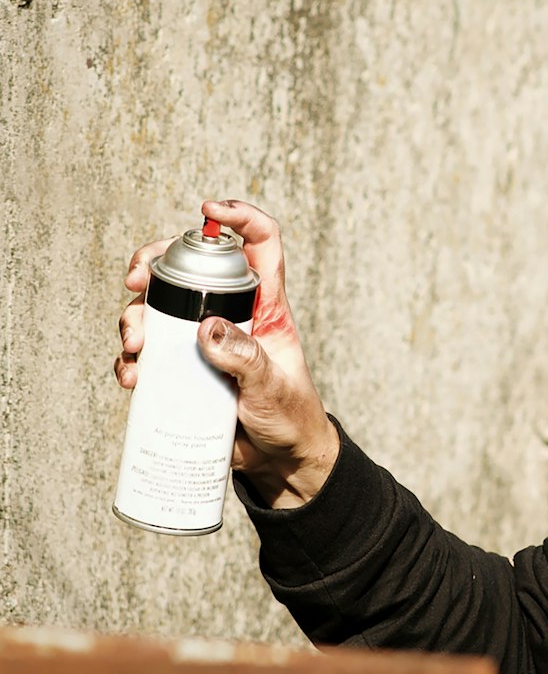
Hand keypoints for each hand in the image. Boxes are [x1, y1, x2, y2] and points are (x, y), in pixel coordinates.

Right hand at [116, 199, 340, 507]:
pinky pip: (148, 357)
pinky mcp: (182, 373)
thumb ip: (245, 359)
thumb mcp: (273, 387)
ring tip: (133, 346)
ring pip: (158, 311)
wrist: (278, 463)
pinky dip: (131, 361)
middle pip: (187, 270)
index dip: (238, 218)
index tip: (208, 211)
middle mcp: (228, 315)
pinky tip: (131, 377)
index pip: (259, 245)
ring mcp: (201, 343)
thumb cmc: (290, 417)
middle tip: (134, 281)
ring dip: (134, 319)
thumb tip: (206, 328)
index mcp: (264, 306)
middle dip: (153, 266)